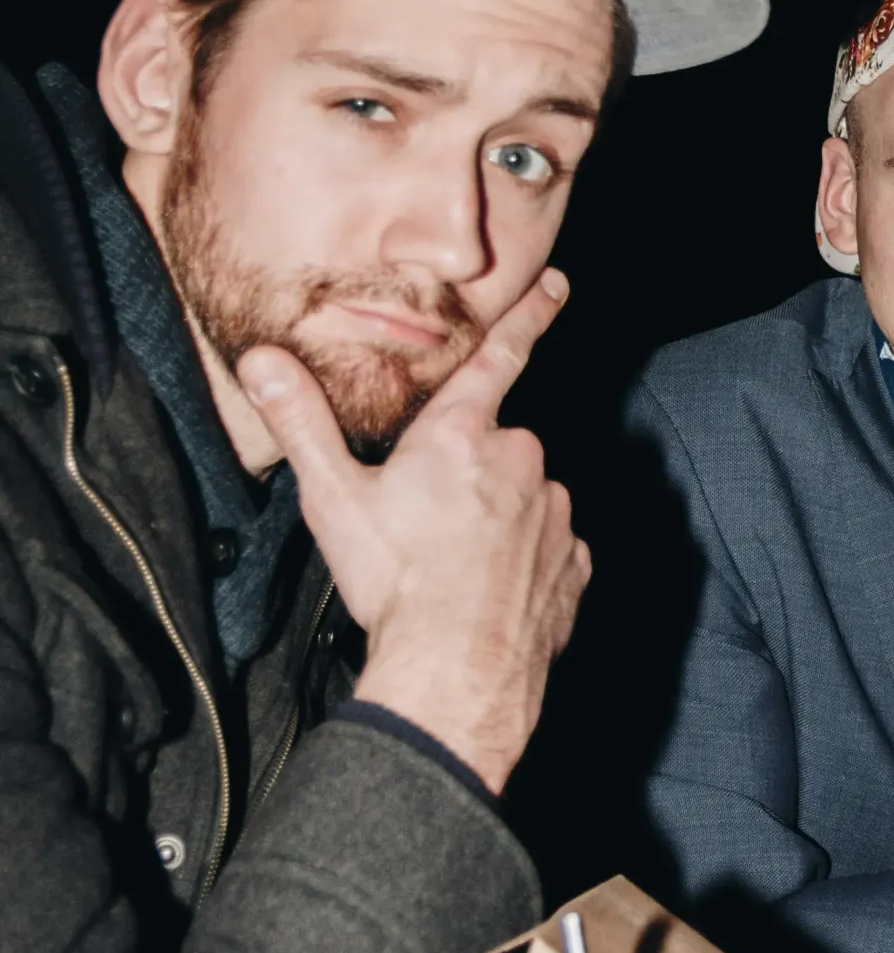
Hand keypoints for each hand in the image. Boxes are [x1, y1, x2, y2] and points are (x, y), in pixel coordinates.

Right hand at [238, 270, 588, 791]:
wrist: (455, 668)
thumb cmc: (393, 580)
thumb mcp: (334, 497)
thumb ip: (301, 422)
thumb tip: (260, 359)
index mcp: (462, 433)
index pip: (500, 356)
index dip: (528, 315)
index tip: (556, 284)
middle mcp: (521, 458)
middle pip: (496, 446)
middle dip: (468, 473)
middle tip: (425, 524)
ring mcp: (555, 511)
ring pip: (524, 498)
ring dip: (497, 518)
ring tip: (452, 566)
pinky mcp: (574, 562)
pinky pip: (548, 548)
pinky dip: (523, 562)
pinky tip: (487, 590)